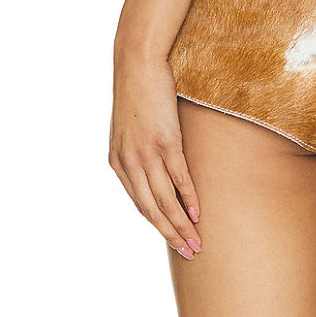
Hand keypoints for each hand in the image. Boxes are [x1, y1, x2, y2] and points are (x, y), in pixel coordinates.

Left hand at [109, 57, 200, 259]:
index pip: (140, 205)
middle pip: (151, 210)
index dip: (158, 226)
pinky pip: (178, 177)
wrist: (137, 64)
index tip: (174, 242)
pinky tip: (197, 212)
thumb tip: (158, 169)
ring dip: (181, 224)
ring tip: (196, 241)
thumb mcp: (131, 129)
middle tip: (189, 252)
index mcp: (118, 163)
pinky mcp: (165, 140)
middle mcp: (129, 162)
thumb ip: (139, 152)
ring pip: (164, 199)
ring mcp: (147, 153)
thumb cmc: (138, 94)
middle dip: (170, 234)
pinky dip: (188, 197)